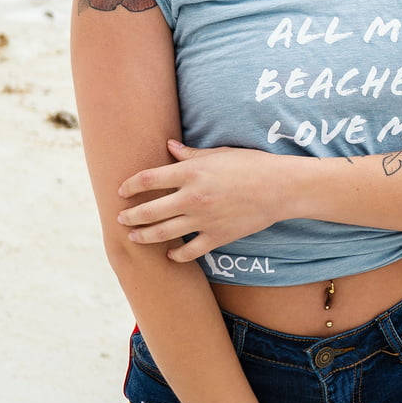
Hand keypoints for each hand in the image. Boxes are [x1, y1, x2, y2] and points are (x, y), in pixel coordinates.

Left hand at [115, 139, 290, 263]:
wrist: (280, 188)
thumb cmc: (251, 164)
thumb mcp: (219, 153)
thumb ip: (190, 154)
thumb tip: (169, 147)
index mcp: (190, 173)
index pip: (147, 179)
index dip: (130, 186)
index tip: (122, 191)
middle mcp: (192, 197)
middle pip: (148, 210)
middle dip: (130, 216)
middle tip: (121, 219)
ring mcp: (203, 220)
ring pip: (163, 233)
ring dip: (144, 236)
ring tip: (134, 237)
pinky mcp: (217, 237)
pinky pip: (189, 251)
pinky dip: (176, 255)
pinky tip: (170, 254)